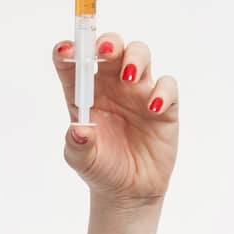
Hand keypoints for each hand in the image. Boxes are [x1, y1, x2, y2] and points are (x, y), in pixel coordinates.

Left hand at [52, 32, 178, 204]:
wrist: (130, 190)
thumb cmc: (101, 168)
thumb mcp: (81, 160)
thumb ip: (77, 145)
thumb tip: (80, 131)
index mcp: (84, 93)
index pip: (73, 63)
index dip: (68, 51)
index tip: (66, 49)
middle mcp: (110, 85)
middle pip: (111, 48)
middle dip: (107, 43)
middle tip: (104, 51)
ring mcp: (138, 91)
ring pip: (140, 55)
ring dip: (135, 58)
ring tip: (129, 77)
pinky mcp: (164, 104)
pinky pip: (167, 86)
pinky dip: (162, 91)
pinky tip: (153, 108)